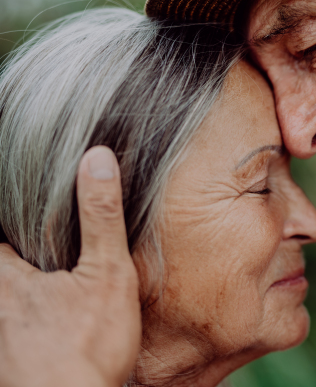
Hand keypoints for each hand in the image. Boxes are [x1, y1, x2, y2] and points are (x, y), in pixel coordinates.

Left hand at [0, 147, 140, 386]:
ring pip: (3, 292)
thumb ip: (101, 216)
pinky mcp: (7, 355)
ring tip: (43, 270)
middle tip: (38, 233)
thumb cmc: (89, 350)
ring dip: (19, 276)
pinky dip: (20, 307)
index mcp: (5, 276)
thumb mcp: (107, 274)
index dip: (7, 210)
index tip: (10, 186)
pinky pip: (9, 319)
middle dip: (15, 246)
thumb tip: (97, 158)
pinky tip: (43, 306)